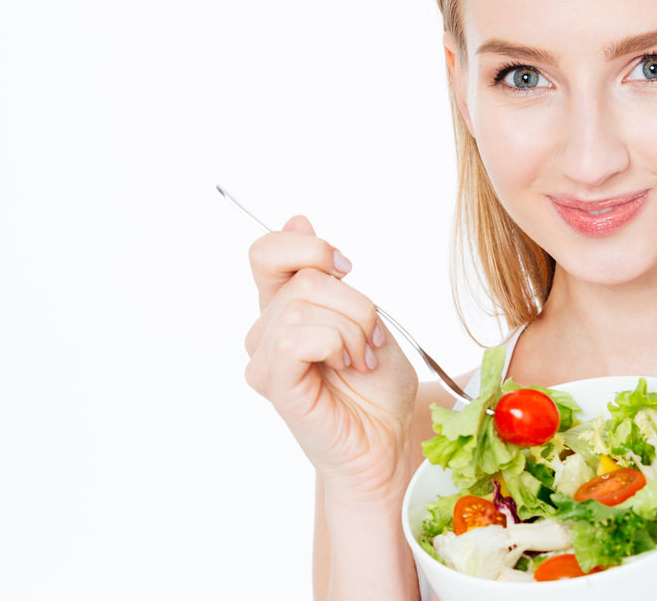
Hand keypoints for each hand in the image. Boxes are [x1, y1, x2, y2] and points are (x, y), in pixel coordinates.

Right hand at [244, 215, 418, 497]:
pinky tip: (348, 366)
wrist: (391, 437)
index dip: (309, 247)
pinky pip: (295, 339)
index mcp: (283, 307)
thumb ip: (327, 274)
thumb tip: (296, 218)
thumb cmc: (379, 384)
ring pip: (304, 305)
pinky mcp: (277, 385)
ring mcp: (266, 360)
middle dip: (356, 304)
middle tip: (371, 340)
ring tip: (362, 359)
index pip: (267, 252)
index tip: (348, 268)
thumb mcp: (364, 314)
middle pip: (304, 278)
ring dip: (352, 328)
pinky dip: (335, 343)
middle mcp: (266, 331)